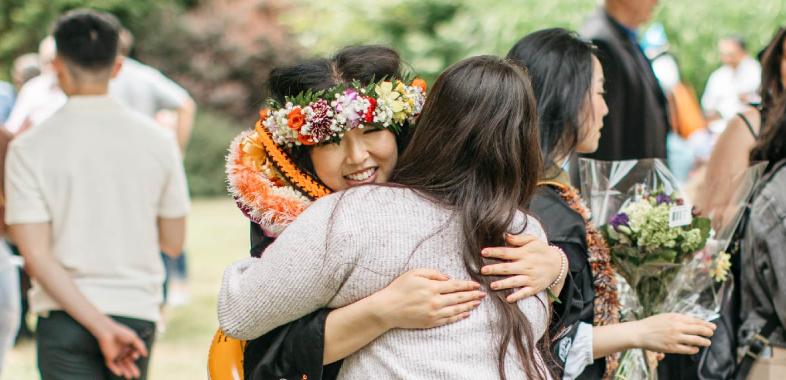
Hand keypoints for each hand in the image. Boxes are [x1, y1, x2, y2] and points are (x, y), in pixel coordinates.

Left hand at [96, 319, 148, 378]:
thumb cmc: (122, 332)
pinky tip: (119, 373)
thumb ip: (141, 346)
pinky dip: (115, 369)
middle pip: (128, 362)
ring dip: (125, 371)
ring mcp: (115, 354)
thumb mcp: (134, 338)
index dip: (135, 356)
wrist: (108, 331)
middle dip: (132, 369)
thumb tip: (146, 355)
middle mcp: (122, 351)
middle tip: (137, 375)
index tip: (135, 355)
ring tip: (130, 377)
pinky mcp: (108, 356)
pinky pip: (111, 364)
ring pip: (121, 365)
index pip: (133, 355)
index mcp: (128, 346)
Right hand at [370, 269, 484, 329]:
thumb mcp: (414, 273)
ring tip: (477, 303)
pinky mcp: (431, 322)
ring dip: (469, 306)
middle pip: (459, 298)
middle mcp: (435, 301)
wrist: (388, 308)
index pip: (456, 286)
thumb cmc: (399, 288)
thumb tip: (448, 278)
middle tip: (483, 294)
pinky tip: (466, 314)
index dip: (468, 285)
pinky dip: (459, 316)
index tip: (477, 285)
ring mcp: (434, 313)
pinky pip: (449, 319)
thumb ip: (433, 273)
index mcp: (432, 287)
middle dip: (472, 295)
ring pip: (456, 309)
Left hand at [480, 234, 561, 302]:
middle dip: (495, 269)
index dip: (494, 252)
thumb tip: (505, 235)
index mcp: (524, 253)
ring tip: (492, 286)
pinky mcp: (534, 287)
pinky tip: (509, 299)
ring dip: (504, 284)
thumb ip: (519, 238)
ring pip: (515, 281)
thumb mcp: (533, 240)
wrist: (558, 264)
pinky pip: (525, 293)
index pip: (506, 252)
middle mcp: (526, 266)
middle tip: (482, 270)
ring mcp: (530, 278)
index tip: (483, 252)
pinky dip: (517, 296)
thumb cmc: (541, 250)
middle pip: (508, 268)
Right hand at [633, 313, 715, 354]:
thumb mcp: (665, 316)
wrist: (639, 332)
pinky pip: (687, 349)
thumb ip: (678, 318)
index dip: (706, 324)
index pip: (695, 321)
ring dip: (704, 341)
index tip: (712, 326)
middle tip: (711, 333)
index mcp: (675, 317)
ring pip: (695, 340)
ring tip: (707, 342)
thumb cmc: (651, 324)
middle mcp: (677, 327)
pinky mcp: (672, 347)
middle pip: (698, 330)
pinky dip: (694, 349)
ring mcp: (675, 338)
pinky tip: (696, 349)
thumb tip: (691, 322)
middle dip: (707, 332)